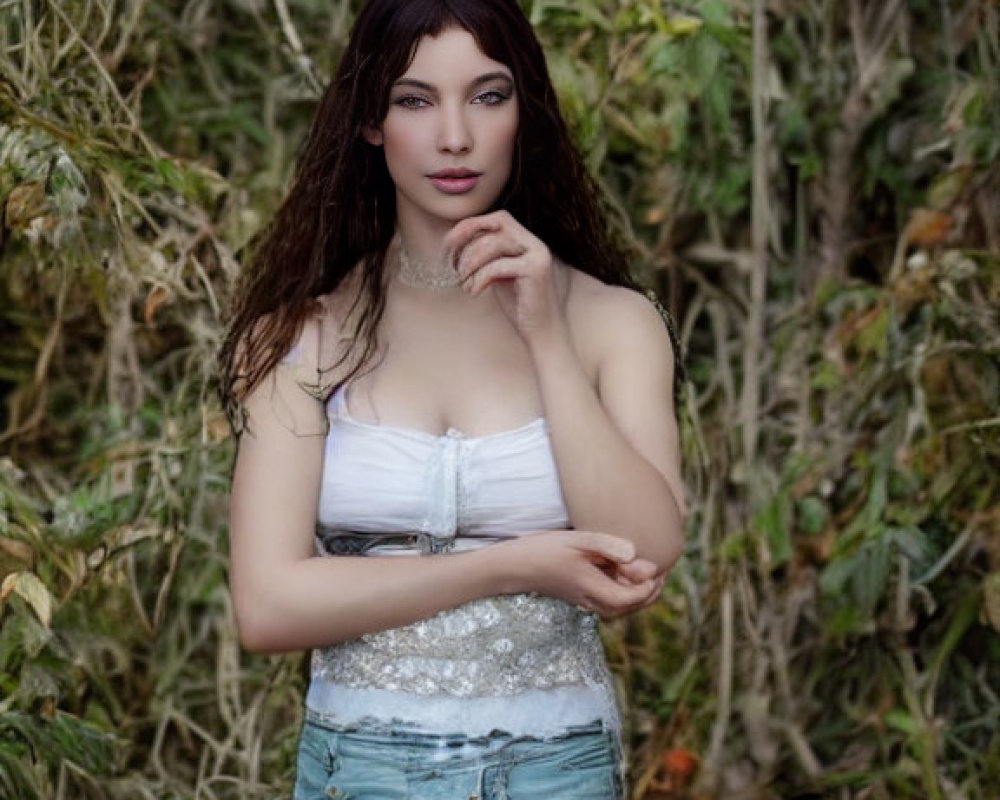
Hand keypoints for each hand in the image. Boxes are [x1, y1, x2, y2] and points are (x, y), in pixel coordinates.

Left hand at [444, 210, 560, 339]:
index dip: (471, 226)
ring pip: (494, 244)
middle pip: (496, 225)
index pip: (497, 219)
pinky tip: (474, 293)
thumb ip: (486, 255)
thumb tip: (456, 240)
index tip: (449, 245)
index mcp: (527, 241)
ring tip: (464, 284)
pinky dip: (479, 279)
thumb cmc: (517, 305)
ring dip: (471, 263)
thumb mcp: (497, 274)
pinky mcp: (536, 270)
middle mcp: (535, 243)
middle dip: (468, 241)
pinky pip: (497, 266)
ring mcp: (538, 255)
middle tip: (454, 266)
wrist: (541, 332)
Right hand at [491, 529, 663, 618]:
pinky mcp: (578, 597)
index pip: (630, 598)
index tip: (658, 567)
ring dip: (636, 594)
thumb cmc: (543, 549)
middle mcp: (590, 600)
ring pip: (619, 607)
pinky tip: (621, 573)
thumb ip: (608, 546)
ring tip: (646, 573)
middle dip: (648, 593)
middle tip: (661, 572)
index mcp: (592, 587)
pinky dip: (622, 592)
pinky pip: (607, 602)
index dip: (649, 586)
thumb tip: (636, 556)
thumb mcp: (577, 541)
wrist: (513, 567)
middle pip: (628, 608)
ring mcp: (583, 601)